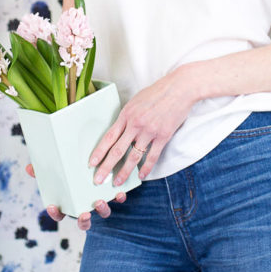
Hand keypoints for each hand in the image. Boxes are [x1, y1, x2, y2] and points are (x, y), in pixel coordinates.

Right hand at [25, 163, 125, 232]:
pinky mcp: (112, 193)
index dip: (56, 213)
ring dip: (102, 210)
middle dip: (84, 220)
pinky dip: (119, 197)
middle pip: (84, 221)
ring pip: (103, 212)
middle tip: (84, 214)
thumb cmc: (71, 171)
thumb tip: (29, 167)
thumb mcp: (57, 171)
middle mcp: (85, 206)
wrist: (97, 162)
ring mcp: (99, 202)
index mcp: (70, 204)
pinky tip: (120, 192)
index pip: (60, 214)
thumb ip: (43, 171)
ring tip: (101, 201)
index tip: (53, 206)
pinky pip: (117, 199)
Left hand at [89, 67, 196, 187]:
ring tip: (117, 183)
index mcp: (126, 115)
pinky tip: (141, 176)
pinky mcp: (163, 136)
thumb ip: (127, 116)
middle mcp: (135, 124)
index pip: (108, 137)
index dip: (99, 152)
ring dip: (124, 172)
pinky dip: (146, 168)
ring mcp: (149, 131)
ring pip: (133, 156)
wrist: (180, 88)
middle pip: (117, 150)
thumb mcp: (136, 101)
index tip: (91, 163)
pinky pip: (152, 156)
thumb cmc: (158, 92)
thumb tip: (121, 130)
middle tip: (98, 180)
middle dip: (105, 167)